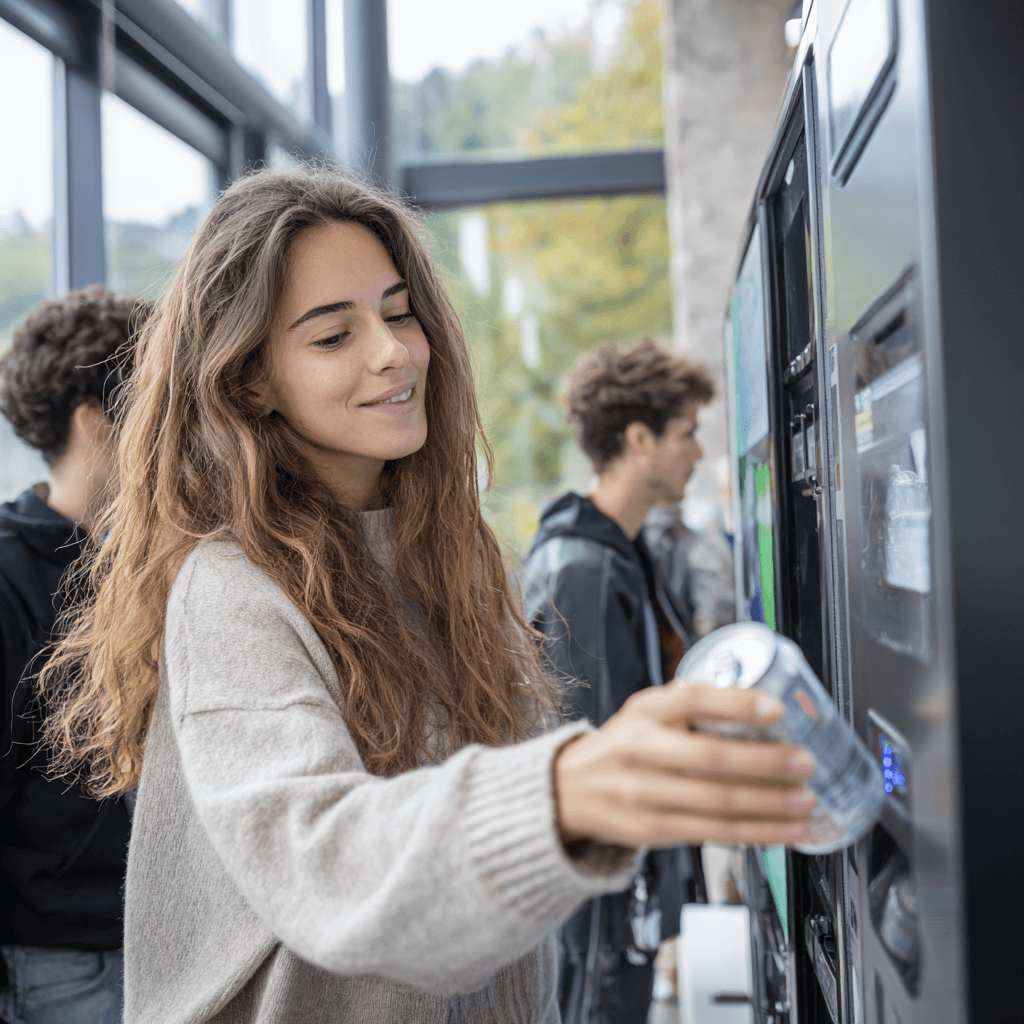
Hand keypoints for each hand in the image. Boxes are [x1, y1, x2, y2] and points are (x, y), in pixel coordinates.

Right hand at [553, 681, 816, 848]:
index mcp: (645, 712)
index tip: (777, 709)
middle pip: (710, 758)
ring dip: (769, 805)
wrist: (567, 791)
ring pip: (717, 802)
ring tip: (806, 801)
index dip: (737, 704)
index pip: (692, 700)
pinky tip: (785, 832)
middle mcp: (642, 750)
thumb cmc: (620, 747)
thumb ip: (690, 706)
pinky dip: (756, 833)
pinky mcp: (652, 830)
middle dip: (766, 763)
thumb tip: (757, 700)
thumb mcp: (644, 712)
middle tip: (804, 762)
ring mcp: (645, 794)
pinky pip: (713, 833)